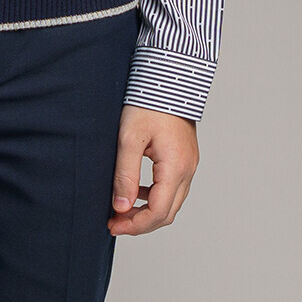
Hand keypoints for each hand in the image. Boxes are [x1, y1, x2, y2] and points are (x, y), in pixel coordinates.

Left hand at [107, 104, 198, 235]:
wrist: (168, 76)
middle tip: (115, 222)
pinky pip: (173, 188)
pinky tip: (137, 190)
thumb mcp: (129, 138)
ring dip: (148, 211)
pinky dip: (155, 196)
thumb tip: (121, 207)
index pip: (158, 212)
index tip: (112, 224)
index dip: (135, 225)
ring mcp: (189, 163)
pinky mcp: (186, 157)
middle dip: (140, 223)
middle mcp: (188, 169)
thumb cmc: (149, 102)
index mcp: (176, 167)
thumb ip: (125, 175)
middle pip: (167, 213)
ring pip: (171, 202)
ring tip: (122, 209)